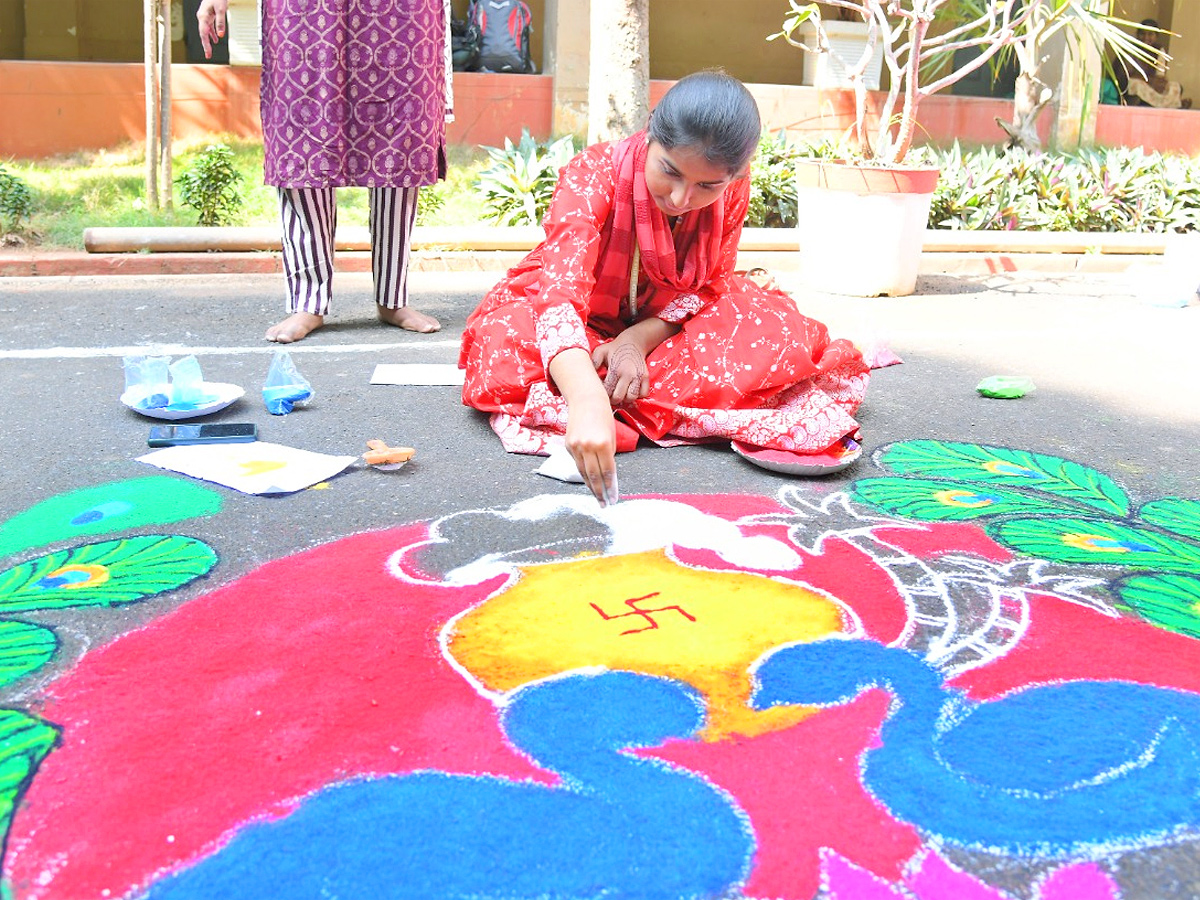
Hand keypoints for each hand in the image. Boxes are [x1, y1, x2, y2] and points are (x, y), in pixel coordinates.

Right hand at [196, 0, 228, 59]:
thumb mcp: (221, 10)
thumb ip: (220, 23)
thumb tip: (220, 36)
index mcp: (203, 16)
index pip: (203, 33)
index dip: (205, 44)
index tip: (208, 53)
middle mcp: (202, 17)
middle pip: (202, 33)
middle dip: (205, 45)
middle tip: (208, 55)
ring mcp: (204, 16)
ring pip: (205, 31)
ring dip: (208, 40)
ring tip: (209, 50)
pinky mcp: (208, 15)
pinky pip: (209, 27)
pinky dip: (212, 33)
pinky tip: (216, 40)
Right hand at [564, 387, 618, 507]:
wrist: (586, 401)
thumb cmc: (603, 417)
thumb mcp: (612, 437)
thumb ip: (609, 456)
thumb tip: (607, 476)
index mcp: (603, 444)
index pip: (608, 471)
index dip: (611, 487)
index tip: (614, 498)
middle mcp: (588, 446)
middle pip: (594, 476)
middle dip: (600, 492)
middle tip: (605, 504)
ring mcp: (576, 447)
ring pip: (583, 473)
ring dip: (591, 487)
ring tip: (598, 497)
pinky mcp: (568, 446)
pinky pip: (577, 464)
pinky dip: (584, 474)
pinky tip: (590, 482)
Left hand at [592, 339, 649, 406]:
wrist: (633, 341)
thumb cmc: (614, 348)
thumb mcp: (600, 351)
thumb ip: (593, 363)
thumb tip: (587, 376)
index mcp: (615, 369)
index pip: (607, 390)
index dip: (602, 393)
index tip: (600, 390)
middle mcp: (628, 374)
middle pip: (619, 397)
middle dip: (612, 399)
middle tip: (609, 395)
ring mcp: (638, 376)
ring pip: (631, 398)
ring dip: (625, 398)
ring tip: (620, 393)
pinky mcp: (646, 377)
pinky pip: (643, 394)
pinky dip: (637, 395)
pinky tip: (630, 390)